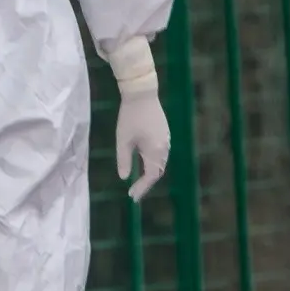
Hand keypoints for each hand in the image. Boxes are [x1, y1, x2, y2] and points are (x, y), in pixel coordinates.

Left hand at [116, 88, 169, 203]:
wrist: (142, 94)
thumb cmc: (130, 116)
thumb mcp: (123, 140)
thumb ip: (124, 160)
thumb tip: (124, 177)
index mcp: (155, 151)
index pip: (150, 176)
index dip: (142, 188)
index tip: (132, 197)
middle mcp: (164, 148)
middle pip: (158, 171)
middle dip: (146, 184)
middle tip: (134, 193)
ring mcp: (167, 140)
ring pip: (160, 163)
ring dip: (150, 174)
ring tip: (138, 183)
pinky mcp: (165, 133)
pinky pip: (161, 154)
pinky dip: (153, 164)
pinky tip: (144, 165)